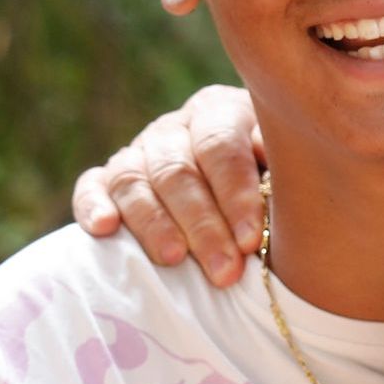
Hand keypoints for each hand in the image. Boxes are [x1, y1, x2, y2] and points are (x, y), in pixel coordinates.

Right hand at [69, 84, 264, 285]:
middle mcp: (176, 128)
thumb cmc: (279, 194)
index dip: (234, 194)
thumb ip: (282, 165)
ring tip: (174, 260)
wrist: (249, 205)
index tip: (251, 239)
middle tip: (225, 270)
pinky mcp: (108, 179)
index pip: (220, 146)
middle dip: (201, 224)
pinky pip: (92, 186)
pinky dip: (93, 205)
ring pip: (135, 180)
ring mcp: (139, 152)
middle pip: (178, 170)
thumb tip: (268, 151)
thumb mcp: (290, 173)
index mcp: (221, 114)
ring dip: (154, 224)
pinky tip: (104, 229)